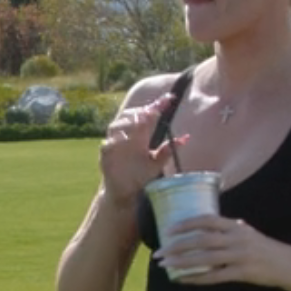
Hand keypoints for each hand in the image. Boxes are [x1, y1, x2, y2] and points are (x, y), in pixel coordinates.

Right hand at [97, 90, 178, 210]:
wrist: (126, 192)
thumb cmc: (140, 175)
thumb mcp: (157, 163)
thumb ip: (167, 150)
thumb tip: (186, 138)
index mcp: (139, 135)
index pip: (147, 115)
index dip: (157, 105)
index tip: (169, 99)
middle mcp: (126, 136)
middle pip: (128, 115)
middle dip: (139, 111)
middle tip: (151, 111)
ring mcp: (114, 144)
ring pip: (115, 126)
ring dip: (126, 122)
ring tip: (139, 122)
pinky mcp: (105, 155)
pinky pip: (107, 144)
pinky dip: (114, 141)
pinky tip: (124, 139)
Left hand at [153, 213, 290, 286]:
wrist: (286, 264)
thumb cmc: (262, 247)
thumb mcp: (245, 233)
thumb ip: (226, 230)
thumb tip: (202, 227)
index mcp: (235, 227)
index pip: (207, 220)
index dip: (186, 224)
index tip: (168, 230)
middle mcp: (237, 239)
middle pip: (201, 240)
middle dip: (177, 246)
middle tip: (159, 252)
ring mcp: (240, 257)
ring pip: (205, 259)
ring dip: (182, 262)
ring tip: (165, 265)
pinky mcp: (242, 273)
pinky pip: (214, 276)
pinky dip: (196, 278)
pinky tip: (183, 280)